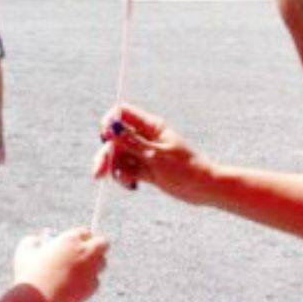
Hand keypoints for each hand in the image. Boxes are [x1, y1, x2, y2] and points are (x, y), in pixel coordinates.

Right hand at [13, 228, 107, 301]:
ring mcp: (91, 270)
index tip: (77, 242)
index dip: (81, 237)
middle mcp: (85, 253)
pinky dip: (88, 283)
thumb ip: (33, 241)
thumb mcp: (24, 252)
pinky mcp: (92, 287)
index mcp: (71, 240)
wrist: (38, 300)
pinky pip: (95, 281)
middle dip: (98, 245)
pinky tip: (74, 286)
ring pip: (102, 263)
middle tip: (89, 251)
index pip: (85, 232)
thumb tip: (38, 240)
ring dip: (94, 264)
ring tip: (80, 269)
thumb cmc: (29, 274)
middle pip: (103, 243)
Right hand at [92, 104, 216, 204]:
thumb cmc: (185, 169)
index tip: (105, 137)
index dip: (110, 121)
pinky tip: (132, 185)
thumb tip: (110, 128)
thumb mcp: (155, 156)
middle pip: (114, 139)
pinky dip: (124, 177)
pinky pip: (125, 170)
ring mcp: (143, 154)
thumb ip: (131, 143)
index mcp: (151, 126)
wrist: (203, 189)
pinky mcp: (144, 170)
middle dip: (105, 155)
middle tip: (98, 174)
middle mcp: (144, 138)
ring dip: (115, 170)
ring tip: (128, 182)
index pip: (122, 113)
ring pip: (118, 157)